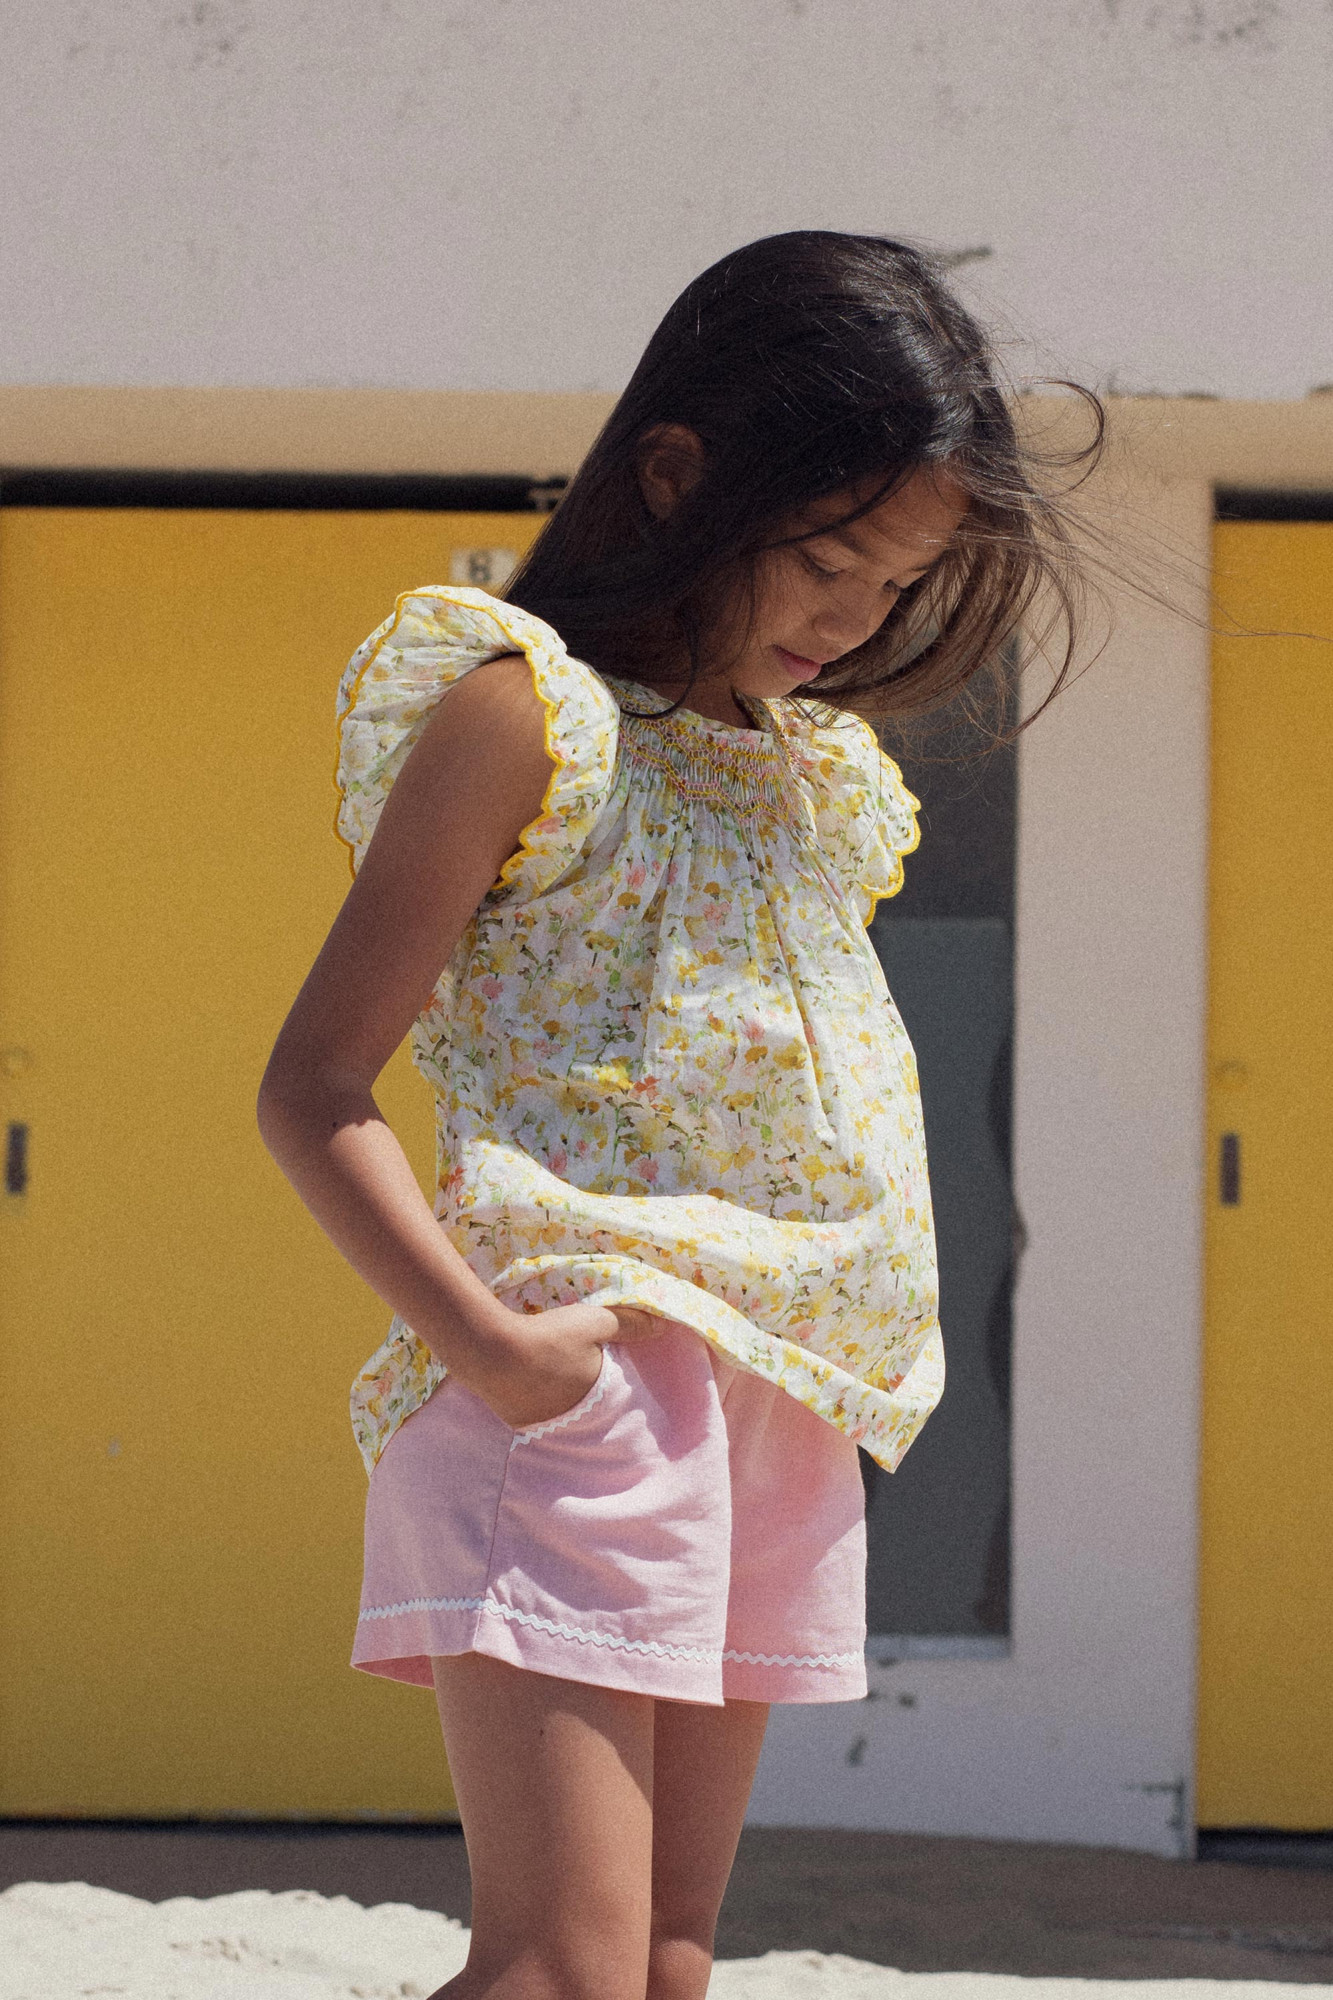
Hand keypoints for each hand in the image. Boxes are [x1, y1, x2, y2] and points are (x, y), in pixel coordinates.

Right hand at [469, 1301, 670, 1431]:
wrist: (493, 1352)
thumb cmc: (550, 1336)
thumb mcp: (595, 1321)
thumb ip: (629, 1323)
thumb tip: (663, 1326)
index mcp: (595, 1394)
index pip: (613, 1392)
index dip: (610, 1378)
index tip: (604, 1366)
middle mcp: (573, 1416)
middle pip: (585, 1401)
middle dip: (583, 1386)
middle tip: (573, 1367)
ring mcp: (543, 1422)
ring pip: (559, 1408)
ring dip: (557, 1394)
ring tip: (548, 1372)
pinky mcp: (518, 1421)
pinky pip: (533, 1411)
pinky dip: (533, 1397)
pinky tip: (525, 1380)